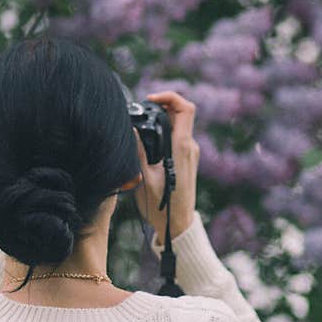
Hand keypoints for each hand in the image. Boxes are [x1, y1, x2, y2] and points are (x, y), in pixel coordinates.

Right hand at [132, 90, 198, 246]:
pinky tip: (149, 140)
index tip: (151, 100)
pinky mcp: (187, 159)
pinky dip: (164, 131)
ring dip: (162, 120)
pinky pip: (177, 136)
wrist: (177, 225)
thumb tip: (131, 129)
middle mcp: (189, 147)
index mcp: (181, 148)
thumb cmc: (161, 206)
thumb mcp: (144, 178)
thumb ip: (138, 151)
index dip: (169, 97)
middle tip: (142, 111)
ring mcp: (190, 153)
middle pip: (180, 113)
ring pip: (179, 124)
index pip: (185, 108)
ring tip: (143, 125)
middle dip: (162, 107)